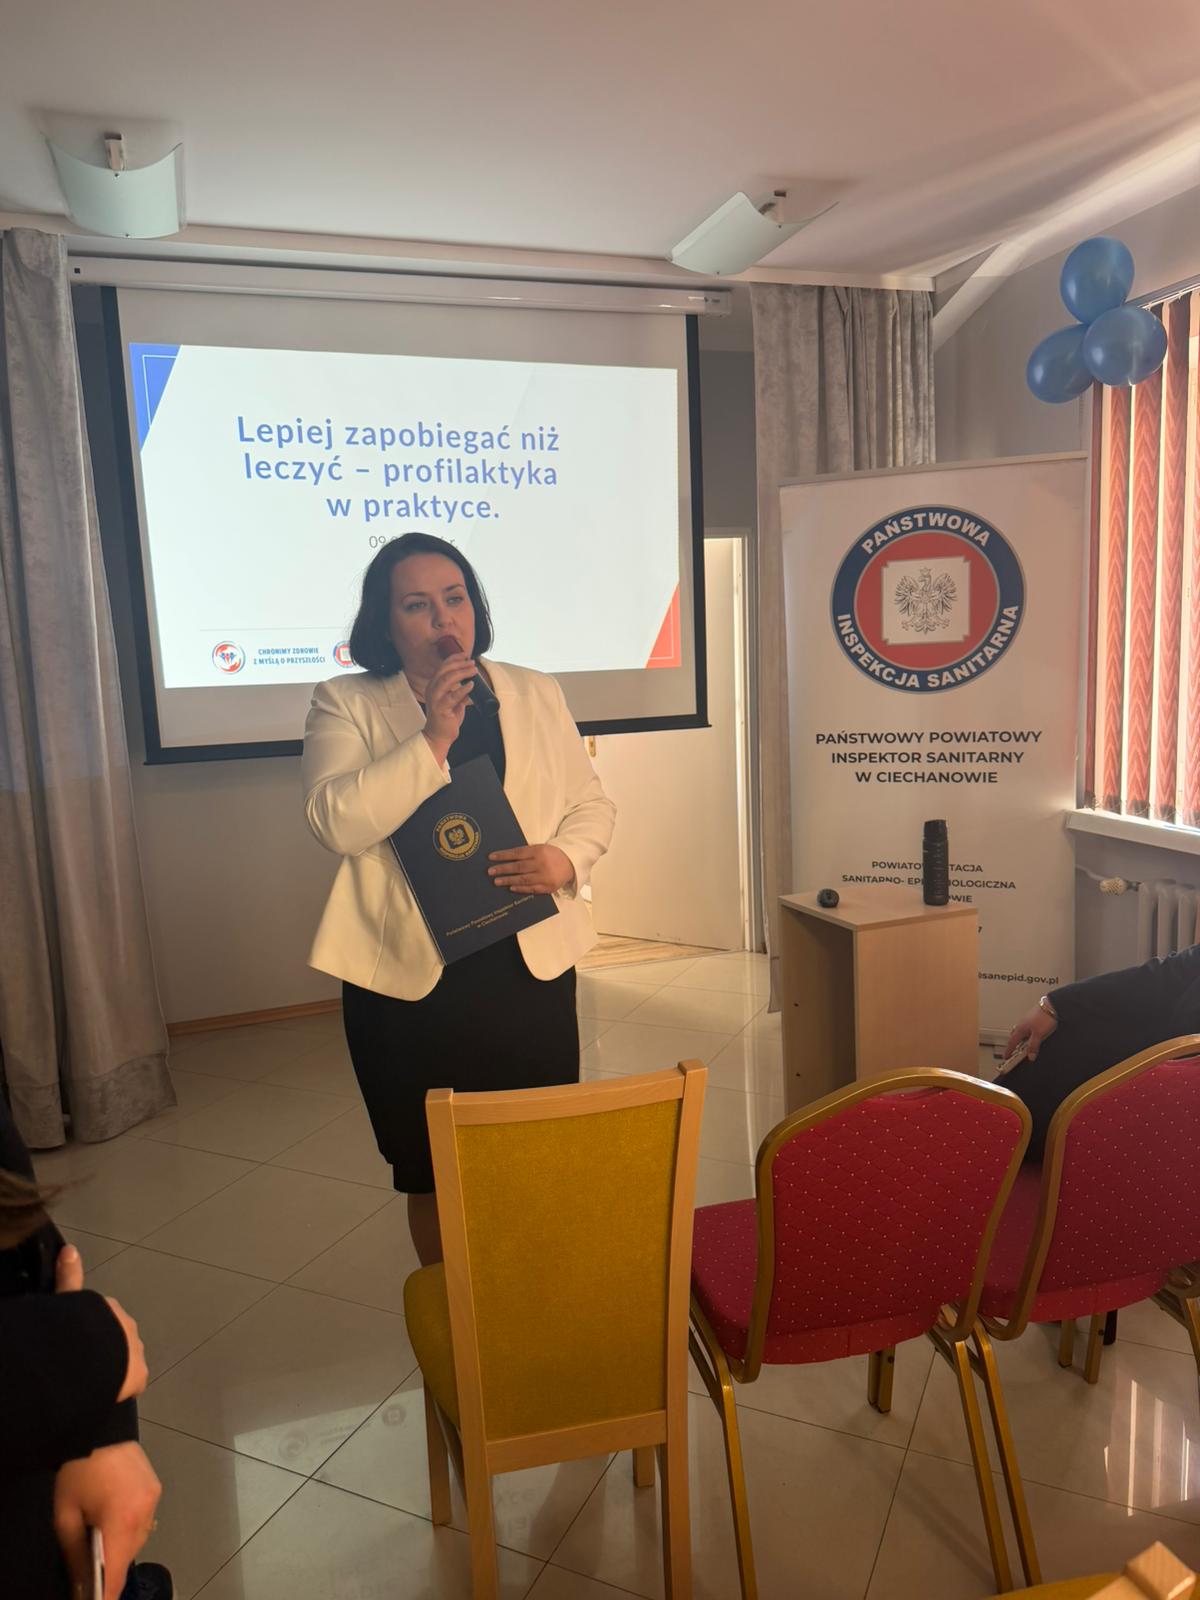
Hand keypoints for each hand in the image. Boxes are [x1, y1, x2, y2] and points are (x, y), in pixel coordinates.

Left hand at [54, 1441, 161, 1599]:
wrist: (102, 1425)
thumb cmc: (79, 1470)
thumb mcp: (66, 1514)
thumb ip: (74, 1552)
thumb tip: (81, 1580)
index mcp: (122, 1521)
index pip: (118, 1571)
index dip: (108, 1593)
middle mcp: (145, 1513)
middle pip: (129, 1556)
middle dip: (111, 1565)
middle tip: (91, 1565)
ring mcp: (154, 1499)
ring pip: (139, 1539)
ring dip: (121, 1545)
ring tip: (101, 1536)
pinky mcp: (155, 1488)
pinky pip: (144, 1520)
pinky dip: (129, 1527)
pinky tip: (114, 1518)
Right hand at [56, 1248, 145, 1400]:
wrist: (93, 1353)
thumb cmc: (77, 1325)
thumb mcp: (70, 1300)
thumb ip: (70, 1276)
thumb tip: (70, 1249)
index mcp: (111, 1309)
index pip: (103, 1318)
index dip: (92, 1330)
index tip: (82, 1340)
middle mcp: (128, 1327)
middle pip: (116, 1338)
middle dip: (105, 1349)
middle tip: (84, 1363)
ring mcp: (137, 1352)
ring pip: (125, 1360)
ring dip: (112, 1368)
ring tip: (91, 1379)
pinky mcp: (139, 1375)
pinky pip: (130, 1383)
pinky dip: (119, 1388)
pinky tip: (104, 1394)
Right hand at [422, 651, 477, 757]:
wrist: (439, 736)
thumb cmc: (446, 718)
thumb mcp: (455, 702)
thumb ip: (461, 692)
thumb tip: (472, 685)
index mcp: (434, 685)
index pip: (442, 667)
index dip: (454, 659)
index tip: (465, 655)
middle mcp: (432, 690)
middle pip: (445, 671)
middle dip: (460, 664)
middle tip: (472, 663)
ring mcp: (435, 699)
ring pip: (447, 680)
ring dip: (462, 673)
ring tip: (473, 671)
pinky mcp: (441, 708)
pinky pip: (452, 696)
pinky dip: (463, 690)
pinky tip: (471, 685)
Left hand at [488, 843, 574, 894]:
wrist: (570, 863)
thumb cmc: (551, 855)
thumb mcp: (540, 848)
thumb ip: (526, 853)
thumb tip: (506, 857)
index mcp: (538, 851)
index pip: (517, 853)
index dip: (503, 855)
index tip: (491, 857)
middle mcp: (541, 863)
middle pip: (518, 867)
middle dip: (503, 869)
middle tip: (490, 871)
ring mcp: (545, 876)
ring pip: (523, 879)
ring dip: (508, 880)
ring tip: (497, 881)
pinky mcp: (548, 887)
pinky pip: (532, 888)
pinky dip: (521, 888)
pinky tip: (511, 888)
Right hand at [1005, 1004, 1057, 1062]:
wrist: (1051, 1006)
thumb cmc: (1044, 1018)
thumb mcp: (1039, 1035)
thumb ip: (1033, 1046)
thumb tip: (1030, 1056)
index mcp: (1020, 1029)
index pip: (1012, 1043)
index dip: (1009, 1051)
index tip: (1006, 1056)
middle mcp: (1021, 1024)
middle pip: (1014, 1037)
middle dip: (1012, 1045)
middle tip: (1013, 1052)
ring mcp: (1026, 1020)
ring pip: (1019, 1032)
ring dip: (1019, 1039)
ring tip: (1023, 1045)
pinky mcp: (1031, 1018)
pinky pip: (1025, 1028)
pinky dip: (1025, 1034)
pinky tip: (1031, 1035)